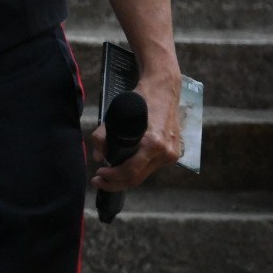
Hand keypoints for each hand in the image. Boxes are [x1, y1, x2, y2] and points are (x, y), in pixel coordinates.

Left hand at [90, 68, 182, 190]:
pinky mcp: (174, 153)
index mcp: (153, 143)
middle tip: (99, 181)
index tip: (98, 174)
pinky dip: (137, 170)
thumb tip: (97, 157)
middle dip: (116, 183)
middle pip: (138, 178)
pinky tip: (124, 168)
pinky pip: (152, 167)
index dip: (113, 177)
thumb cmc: (139, 100)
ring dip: (126, 178)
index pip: (131, 171)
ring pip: (145, 174)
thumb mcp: (116, 114)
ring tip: (109, 176)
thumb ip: (104, 136)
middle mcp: (165, 152)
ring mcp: (172, 154)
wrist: (164, 90)